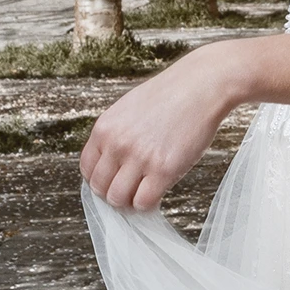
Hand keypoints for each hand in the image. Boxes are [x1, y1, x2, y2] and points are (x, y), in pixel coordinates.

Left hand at [79, 41, 252, 210]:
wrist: (202, 85)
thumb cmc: (171, 95)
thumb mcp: (128, 109)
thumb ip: (116, 135)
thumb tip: (111, 166)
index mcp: (104, 128)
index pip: (87, 169)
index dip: (101, 179)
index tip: (114, 181)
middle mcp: (117, 144)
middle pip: (100, 188)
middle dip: (115, 193)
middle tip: (131, 189)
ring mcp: (140, 158)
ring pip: (119, 199)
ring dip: (130, 201)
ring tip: (144, 191)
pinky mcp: (164, 169)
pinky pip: (144, 202)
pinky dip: (149, 203)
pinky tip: (158, 190)